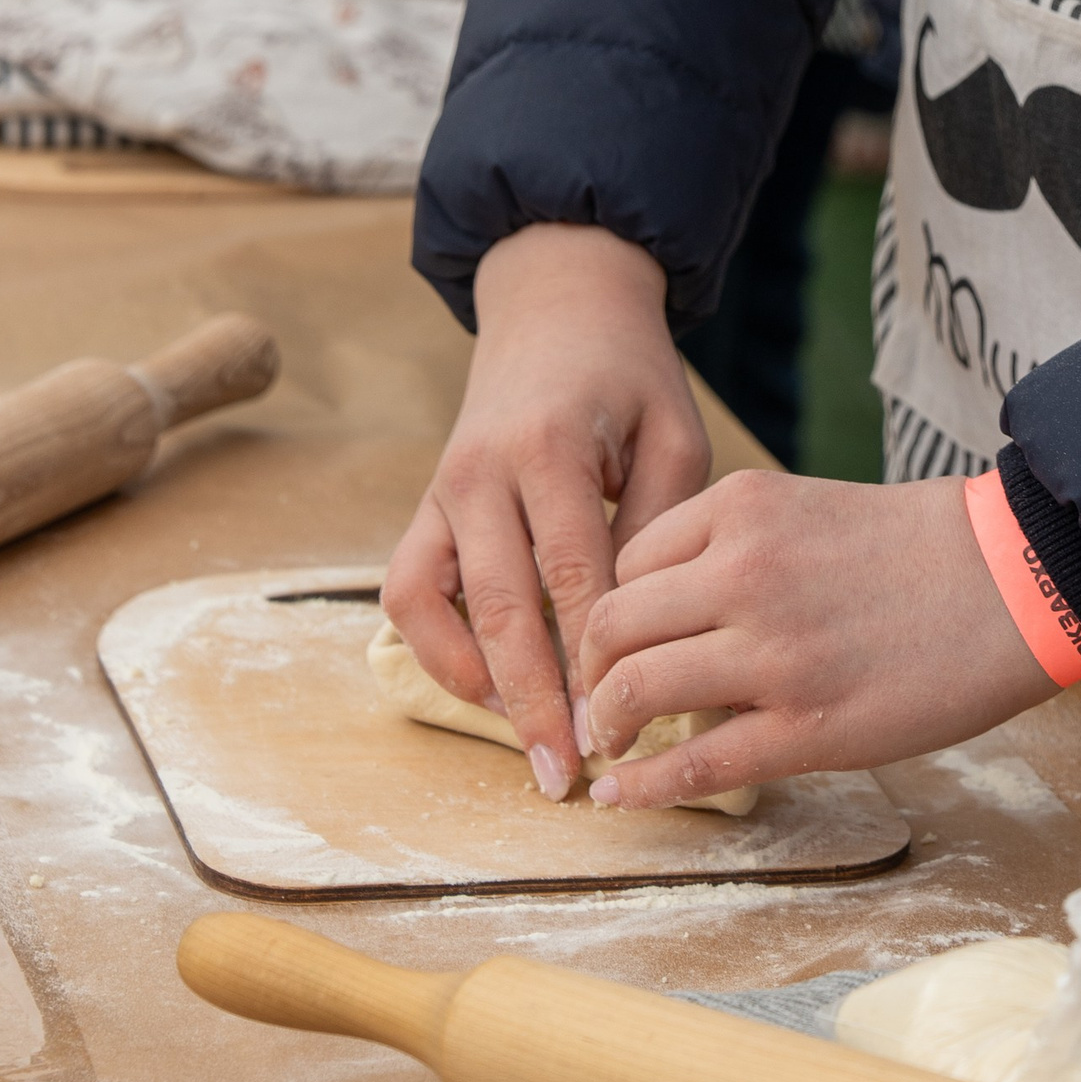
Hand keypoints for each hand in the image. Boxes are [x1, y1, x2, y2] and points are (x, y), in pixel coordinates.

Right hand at [381, 226, 709, 795]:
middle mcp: (482, 471)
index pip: (572, 573)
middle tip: (565, 774)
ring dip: (477, 684)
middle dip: (533, 699)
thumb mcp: (673, 433)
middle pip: (501, 604)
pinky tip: (485, 687)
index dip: (594, 658)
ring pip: (436, 605)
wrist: (558, 308)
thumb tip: (644, 632)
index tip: (620, 726)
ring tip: (526, 745)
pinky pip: (407, 591)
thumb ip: (659, 525)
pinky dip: (436, 647)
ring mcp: (442, 489)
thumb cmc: (629, 378)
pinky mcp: (424, 506)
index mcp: (551, 446)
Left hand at [577, 472, 1057, 809]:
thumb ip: (735, 550)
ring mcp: (771, 652)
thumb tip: (669, 624)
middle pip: (611, 626)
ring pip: (635, 690)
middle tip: (600, 698)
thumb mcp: (809, 509)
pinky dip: (641, 785)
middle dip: (590, 670)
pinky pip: (692, 762)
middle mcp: (742, 571)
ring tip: (614, 742)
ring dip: (609, 724)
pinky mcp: (804, 726)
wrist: (1012, 581)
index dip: (610, 610)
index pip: (628, 561)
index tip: (614, 643)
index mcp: (743, 507)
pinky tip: (620, 795)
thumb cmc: (918, 548)